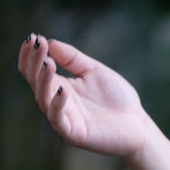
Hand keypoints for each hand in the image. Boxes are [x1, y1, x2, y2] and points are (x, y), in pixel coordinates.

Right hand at [17, 34, 152, 160]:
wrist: (139, 125)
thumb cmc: (117, 98)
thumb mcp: (94, 72)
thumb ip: (73, 59)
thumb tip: (50, 42)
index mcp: (60, 86)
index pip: (35, 70)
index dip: (31, 54)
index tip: (33, 37)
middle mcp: (57, 102)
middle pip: (35, 81)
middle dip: (34, 62)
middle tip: (38, 44)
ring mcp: (65, 118)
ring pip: (43, 99)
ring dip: (43, 80)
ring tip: (48, 63)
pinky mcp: (74, 133)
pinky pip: (58, 119)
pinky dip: (57, 105)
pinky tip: (62, 90)